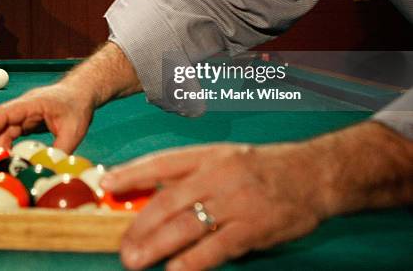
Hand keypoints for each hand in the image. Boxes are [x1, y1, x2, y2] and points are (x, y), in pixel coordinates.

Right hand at [0, 42, 142, 151]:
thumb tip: (48, 171)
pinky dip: (8, 146)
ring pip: (6, 129)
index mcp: (33, 103)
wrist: (83, 93)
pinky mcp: (28, 121)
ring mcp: (25, 114)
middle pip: (1, 123)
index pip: (5, 113)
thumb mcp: (73, 131)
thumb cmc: (78, 106)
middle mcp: (25, 107)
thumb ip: (60, 151)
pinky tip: (7, 160)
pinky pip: (13, 133)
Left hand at [101, 143, 327, 269]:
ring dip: (157, 245)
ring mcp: (235, 201)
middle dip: (140, 224)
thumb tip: (152, 195)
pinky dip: (194, 261)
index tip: (106, 184)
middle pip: (169, 200)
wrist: (310, 174)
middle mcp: (217, 175)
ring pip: (187, 225)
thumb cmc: (260, 168)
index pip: (161, 163)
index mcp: (206, 156)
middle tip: (121, 245)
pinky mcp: (253, 227)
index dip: (131, 173)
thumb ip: (191, 176)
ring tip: (136, 260)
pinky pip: (217, 247)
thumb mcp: (223, 159)